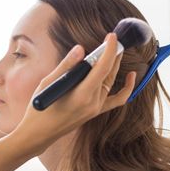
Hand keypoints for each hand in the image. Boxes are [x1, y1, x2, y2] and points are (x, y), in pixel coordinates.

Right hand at [11, 33, 135, 156]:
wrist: (38, 134)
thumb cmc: (39, 108)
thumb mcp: (47, 83)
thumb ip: (66, 65)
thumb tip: (81, 48)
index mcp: (81, 95)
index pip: (102, 68)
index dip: (109, 50)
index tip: (111, 36)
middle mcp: (92, 103)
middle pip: (108, 73)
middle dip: (112, 54)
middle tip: (111, 39)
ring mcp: (95, 109)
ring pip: (111, 83)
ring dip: (114, 66)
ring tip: (114, 50)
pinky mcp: (94, 112)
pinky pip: (116, 99)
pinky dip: (125, 88)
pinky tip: (131, 76)